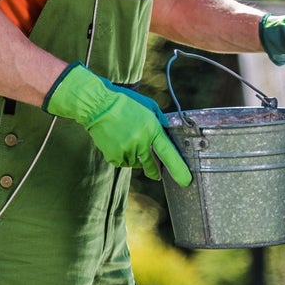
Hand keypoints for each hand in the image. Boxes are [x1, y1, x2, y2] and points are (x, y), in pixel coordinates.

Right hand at [44, 64, 191, 185]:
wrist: (98, 105)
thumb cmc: (125, 103)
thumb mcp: (149, 107)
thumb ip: (160, 122)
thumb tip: (167, 135)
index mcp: (152, 129)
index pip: (169, 153)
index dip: (178, 169)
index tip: (186, 181)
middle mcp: (140, 142)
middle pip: (152, 166)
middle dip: (155, 171)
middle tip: (157, 175)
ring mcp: (126, 151)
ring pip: (136, 164)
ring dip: (135, 157)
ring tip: (127, 140)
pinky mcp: (113, 156)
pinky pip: (123, 162)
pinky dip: (123, 156)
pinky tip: (118, 143)